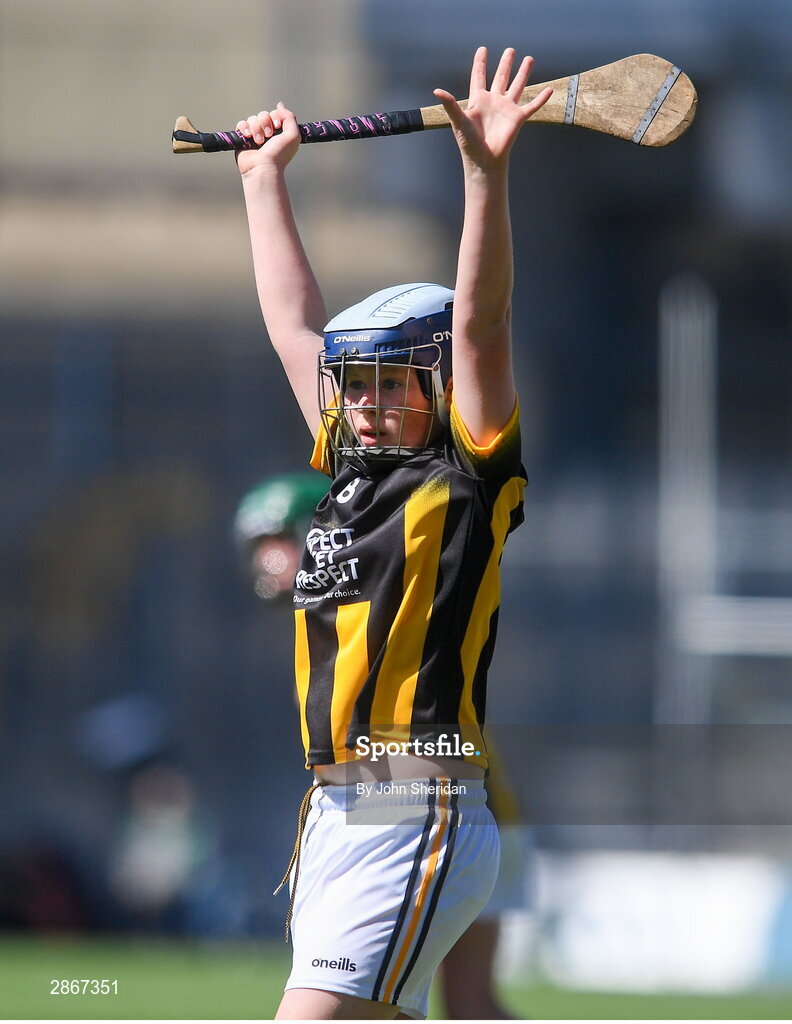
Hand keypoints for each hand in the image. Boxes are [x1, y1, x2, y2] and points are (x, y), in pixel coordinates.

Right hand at [234, 101, 300, 174]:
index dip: (276, 117)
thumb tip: (280, 104)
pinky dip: (245, 128)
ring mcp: (254, 135)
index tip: (277, 127)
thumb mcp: (293, 135)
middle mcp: (267, 133)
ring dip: (256, 128)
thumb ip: (290, 117)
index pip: (275, 113)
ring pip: (252, 119)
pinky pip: (241, 124)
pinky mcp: (243, 138)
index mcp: (279, 132)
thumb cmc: (279, 155)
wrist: (263, 167)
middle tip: (269, 136)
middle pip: (263, 114)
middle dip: (265, 123)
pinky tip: (249, 137)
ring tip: (259, 142)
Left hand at [433, 47, 552, 170]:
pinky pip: (532, 106)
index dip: (480, 63)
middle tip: (510, 50)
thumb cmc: (469, 143)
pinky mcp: (518, 118)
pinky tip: (549, 90)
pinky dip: (541, 99)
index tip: (483, 49)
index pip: (478, 76)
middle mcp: (494, 101)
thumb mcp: (459, 121)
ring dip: (523, 73)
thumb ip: (450, 104)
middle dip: (505, 63)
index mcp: (478, 100)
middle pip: (501, 77)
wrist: (484, 159)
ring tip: (529, 59)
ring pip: (517, 85)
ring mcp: (507, 109)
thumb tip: (437, 91)